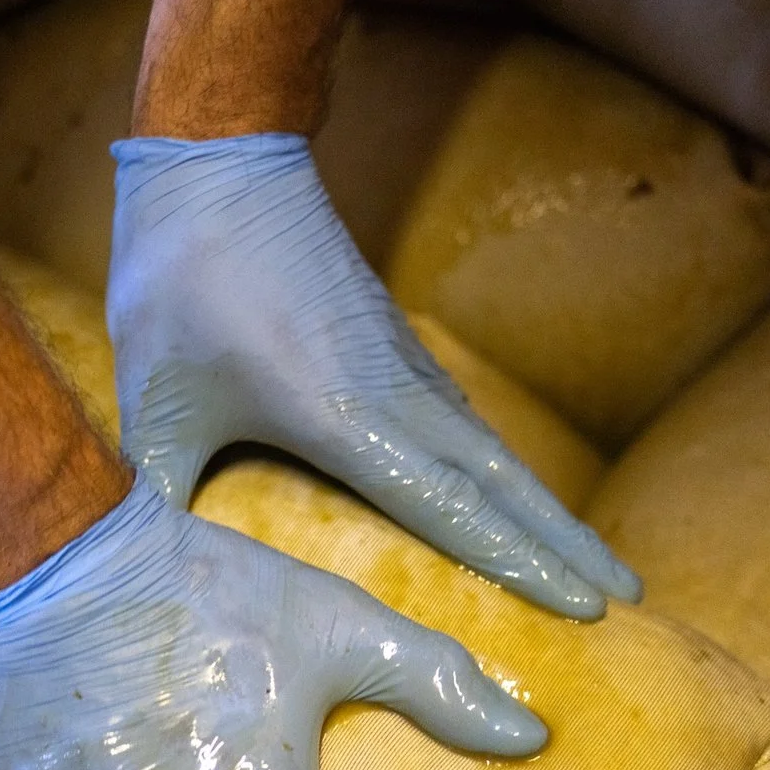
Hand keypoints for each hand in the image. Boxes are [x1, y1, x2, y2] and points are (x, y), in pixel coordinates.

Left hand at [107, 133, 642, 619]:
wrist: (217, 164)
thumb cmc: (181, 282)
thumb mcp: (155, 403)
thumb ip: (155, 495)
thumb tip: (140, 570)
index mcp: (345, 417)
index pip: (453, 508)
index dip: (520, 562)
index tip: (584, 605)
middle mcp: (394, 395)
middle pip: (504, 485)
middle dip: (567, 546)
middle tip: (628, 600)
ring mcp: (403, 365)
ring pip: (494, 452)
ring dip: (549, 508)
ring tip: (596, 561)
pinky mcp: (395, 345)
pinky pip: (466, 422)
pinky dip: (504, 470)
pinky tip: (517, 496)